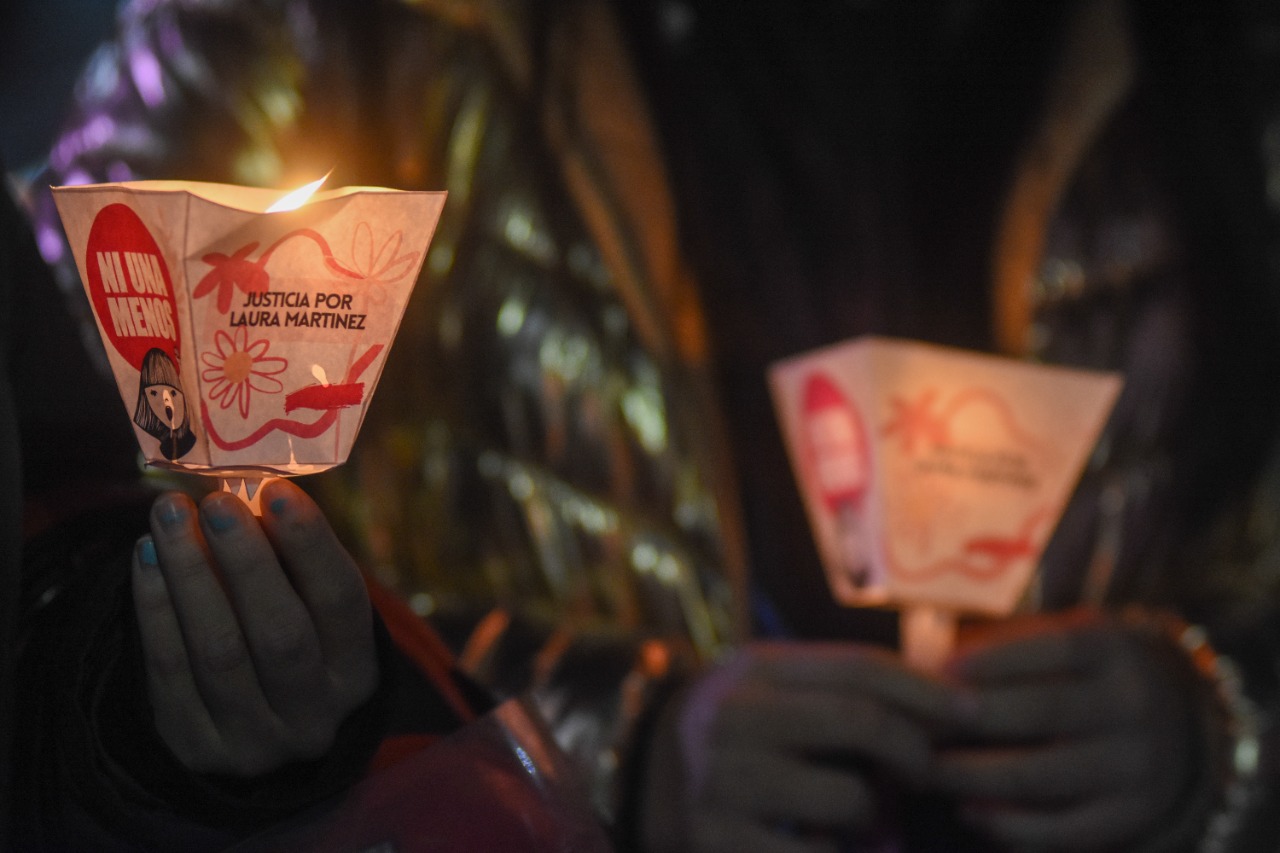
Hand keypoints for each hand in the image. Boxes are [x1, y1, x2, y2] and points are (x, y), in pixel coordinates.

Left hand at [130, 479, 377, 776]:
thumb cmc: (290, 642)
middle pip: (280, 634)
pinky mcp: (196, 748)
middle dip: (245, 561)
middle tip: (216, 502)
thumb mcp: (312, 612)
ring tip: (170, 514)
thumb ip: (295, 563)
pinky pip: (169, 669)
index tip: (277, 490)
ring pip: (219, 651)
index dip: (310, 545)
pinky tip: (146, 556)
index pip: (341, 603)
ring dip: (190, 574)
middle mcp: (314, 717)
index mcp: (356, 673)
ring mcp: (254, 740)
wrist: (252, 730)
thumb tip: (255, 494)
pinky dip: (155, 607)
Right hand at [643, 641, 954, 852]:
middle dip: (916, 751)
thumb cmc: (734, 736)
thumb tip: (941, 705)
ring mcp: (721, 783)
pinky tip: (821, 844)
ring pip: (849, 798)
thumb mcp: (768, 691)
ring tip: (859, 817)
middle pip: (862, 721)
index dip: (926, 689)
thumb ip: (836, 692)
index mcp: (752, 671)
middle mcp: (732, 717)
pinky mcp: (715, 842)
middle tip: (927, 772)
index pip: (857, 667)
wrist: (641, 784)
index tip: (972, 712)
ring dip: (874, 816)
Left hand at [932, 609, 1197, 850]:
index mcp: (1114, 649)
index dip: (987, 661)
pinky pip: (1060, 829)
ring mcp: (1136, 765)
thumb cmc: (1086, 671)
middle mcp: (1133, 705)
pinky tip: (968, 810)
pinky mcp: (1131, 816)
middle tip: (912, 727)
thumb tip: (927, 665)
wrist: (1178, 722)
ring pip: (1038, 777)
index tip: (935, 674)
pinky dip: (1008, 825)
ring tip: (926, 771)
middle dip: (966, 722)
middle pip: (1037, 713)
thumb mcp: (1064, 637)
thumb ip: (1005, 646)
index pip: (1048, 649)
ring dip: (971, 777)